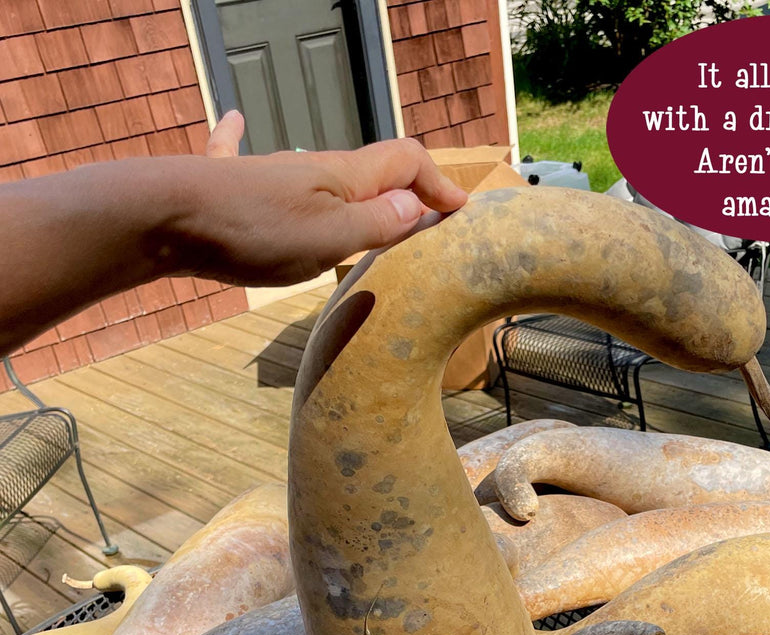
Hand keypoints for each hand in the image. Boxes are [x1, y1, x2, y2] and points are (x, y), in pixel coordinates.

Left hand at [164, 111, 468, 285]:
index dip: (439, 184)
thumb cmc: (254, 230)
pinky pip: (243, 154)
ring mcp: (270, 174)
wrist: (167, 215)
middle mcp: (312, 168)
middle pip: (370, 170)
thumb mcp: (331, 237)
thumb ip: (378, 222)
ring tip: (375, 214)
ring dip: (358, 190)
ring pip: (325, 175)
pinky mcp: (230, 186)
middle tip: (425, 223)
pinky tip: (234, 118)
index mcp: (343, 176)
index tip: (459, 211)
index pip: (406, 162)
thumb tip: (416, 204)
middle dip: (405, 190)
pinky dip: (244, 139)